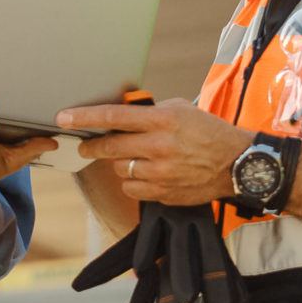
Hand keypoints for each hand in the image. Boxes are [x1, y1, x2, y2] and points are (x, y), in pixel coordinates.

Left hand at [58, 97, 254, 207]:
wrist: (238, 164)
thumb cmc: (209, 133)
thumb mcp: (182, 110)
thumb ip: (150, 112)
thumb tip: (121, 113)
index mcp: (163, 120)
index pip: (114, 116)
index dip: (84, 117)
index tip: (64, 117)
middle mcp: (159, 146)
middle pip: (109, 146)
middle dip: (92, 145)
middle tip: (86, 145)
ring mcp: (161, 172)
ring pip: (118, 168)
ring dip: (118, 162)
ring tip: (132, 158)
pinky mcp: (164, 192)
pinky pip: (131, 188)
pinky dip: (131, 181)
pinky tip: (143, 174)